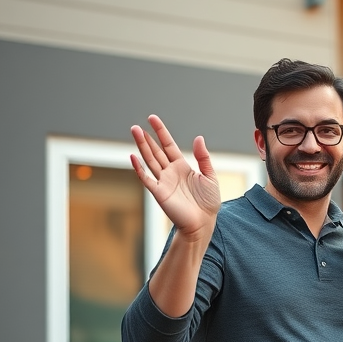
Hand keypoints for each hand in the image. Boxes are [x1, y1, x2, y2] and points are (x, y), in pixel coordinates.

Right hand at [130, 115, 220, 238]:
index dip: (161, 132)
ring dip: (141, 147)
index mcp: (182, 167)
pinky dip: (139, 168)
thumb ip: (204, 158)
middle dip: (146, 138)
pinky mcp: (159, 193)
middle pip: (155, 151)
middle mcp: (170, 172)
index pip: (168, 145)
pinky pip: (146, 178)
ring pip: (149, 160)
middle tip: (136, 126)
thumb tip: (198, 138)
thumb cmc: (208, 202)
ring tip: (134, 132)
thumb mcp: (210, 176)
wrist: (204, 222)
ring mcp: (163, 182)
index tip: (152, 119)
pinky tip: (132, 156)